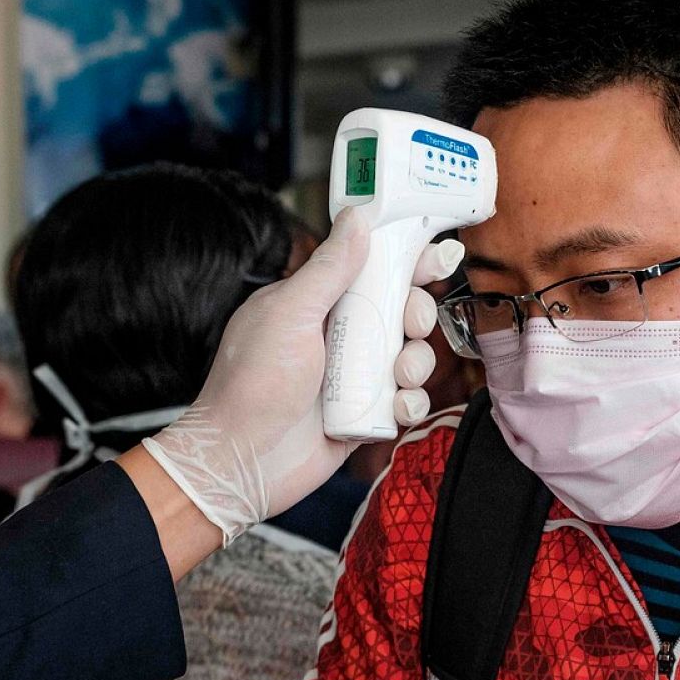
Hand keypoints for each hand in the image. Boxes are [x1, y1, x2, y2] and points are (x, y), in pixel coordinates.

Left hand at [142, 209, 464, 544]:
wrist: (241, 462)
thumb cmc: (253, 383)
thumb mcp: (289, 314)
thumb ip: (329, 268)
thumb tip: (358, 217)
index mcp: (315, 302)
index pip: (371, 269)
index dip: (408, 261)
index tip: (438, 257)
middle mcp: (337, 335)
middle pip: (401, 310)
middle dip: (416, 314)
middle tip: (410, 323)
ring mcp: (353, 377)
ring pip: (410, 355)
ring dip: (417, 361)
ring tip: (398, 376)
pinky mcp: (365, 414)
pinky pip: (406, 400)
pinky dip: (409, 403)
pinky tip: (395, 408)